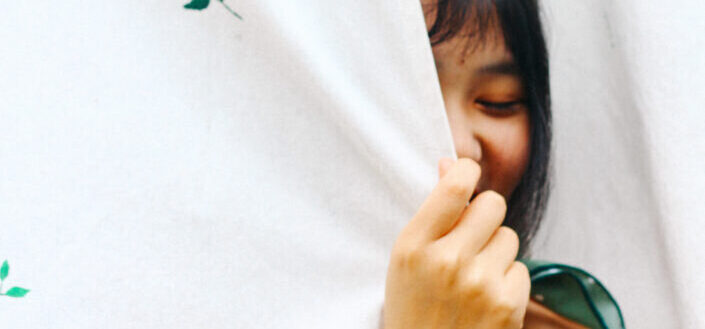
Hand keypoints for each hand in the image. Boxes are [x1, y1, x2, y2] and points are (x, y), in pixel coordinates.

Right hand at [382, 157, 530, 328]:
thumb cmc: (413, 309)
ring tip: (473, 278)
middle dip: (485, 217)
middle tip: (470, 239)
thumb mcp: (407, 261)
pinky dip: (507, 281)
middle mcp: (447, 260)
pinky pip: (521, 268)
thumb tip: (452, 165)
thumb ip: (432, 213)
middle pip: (493, 204)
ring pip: (509, 237)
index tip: (466, 179)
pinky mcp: (507, 305)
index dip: (467, 173)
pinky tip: (486, 300)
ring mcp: (479, 283)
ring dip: (496, 252)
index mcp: (413, 245)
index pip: (456, 185)